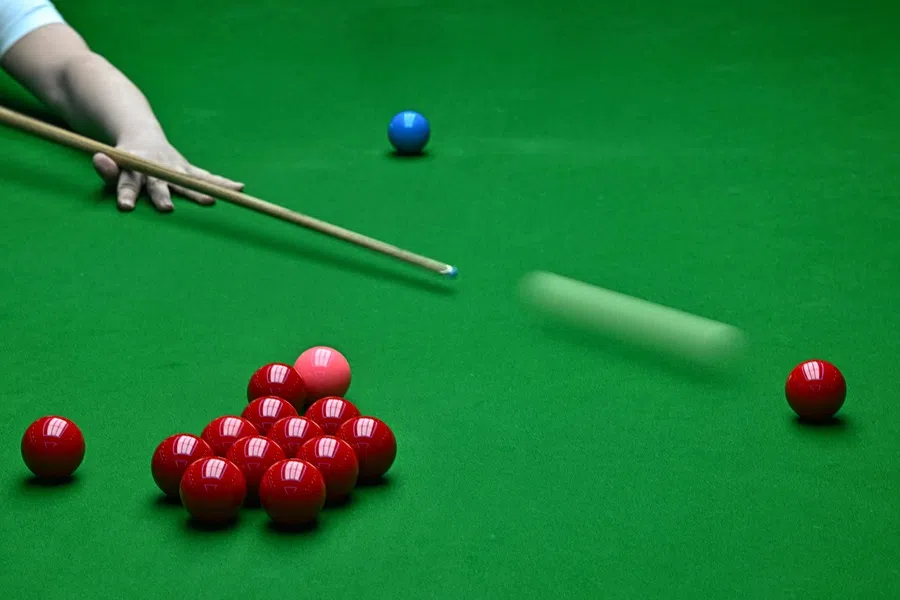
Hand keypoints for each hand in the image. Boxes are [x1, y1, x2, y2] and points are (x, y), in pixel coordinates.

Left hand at [92, 134, 243, 211]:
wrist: (142, 136)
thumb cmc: (124, 159)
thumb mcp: (111, 162)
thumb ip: (107, 168)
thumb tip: (99, 159)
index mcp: (135, 168)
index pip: (128, 182)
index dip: (126, 193)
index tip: (125, 207)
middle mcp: (156, 168)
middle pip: (160, 184)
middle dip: (163, 195)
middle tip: (167, 208)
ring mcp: (174, 168)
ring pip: (188, 180)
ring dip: (201, 190)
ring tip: (212, 200)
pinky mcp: (187, 170)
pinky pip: (206, 177)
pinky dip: (222, 182)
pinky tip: (239, 188)